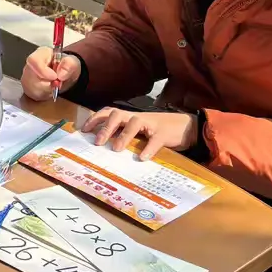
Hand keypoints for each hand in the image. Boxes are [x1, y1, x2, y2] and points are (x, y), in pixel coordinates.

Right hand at [22, 47, 79, 100]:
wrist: (63, 75)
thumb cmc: (65, 66)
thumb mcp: (72, 63)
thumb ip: (69, 65)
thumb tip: (61, 74)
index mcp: (41, 53)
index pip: (34, 60)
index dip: (43, 71)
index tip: (55, 77)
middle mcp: (31, 64)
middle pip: (31, 76)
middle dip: (46, 84)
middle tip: (57, 83)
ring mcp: (27, 75)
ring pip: (32, 87)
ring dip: (46, 90)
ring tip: (54, 85)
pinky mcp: (27, 86)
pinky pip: (32, 94)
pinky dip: (43, 94)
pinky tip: (49, 89)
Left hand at [82, 108, 198, 154]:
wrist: (187, 127)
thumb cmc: (159, 130)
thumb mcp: (140, 131)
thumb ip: (125, 135)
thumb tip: (104, 146)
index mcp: (130, 117)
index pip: (109, 113)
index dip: (95, 119)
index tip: (84, 130)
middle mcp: (138, 117)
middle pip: (118, 114)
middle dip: (106, 127)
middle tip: (97, 142)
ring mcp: (152, 124)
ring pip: (135, 122)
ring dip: (124, 135)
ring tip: (116, 149)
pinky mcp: (165, 133)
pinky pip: (155, 140)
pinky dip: (148, 148)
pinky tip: (142, 158)